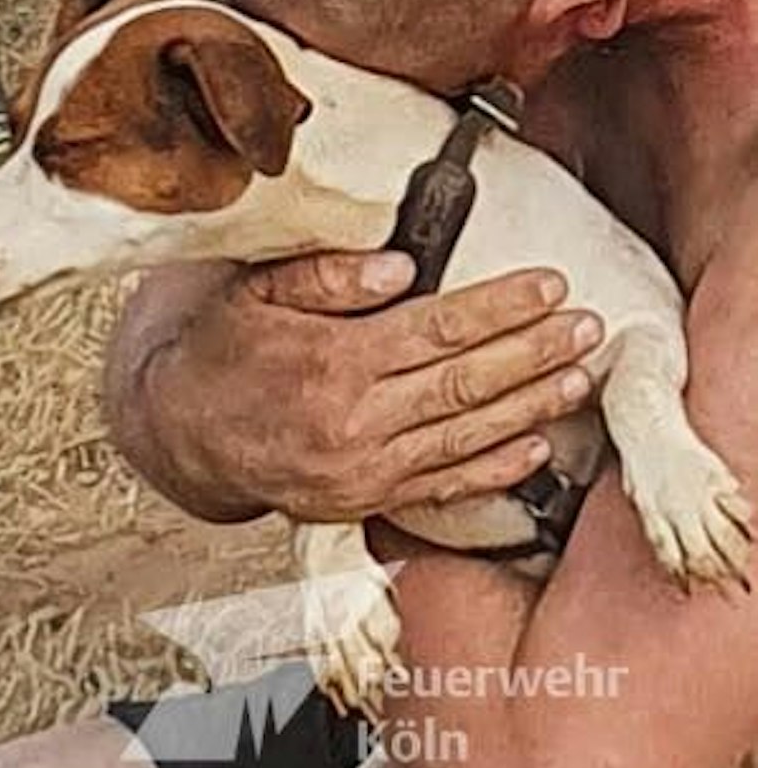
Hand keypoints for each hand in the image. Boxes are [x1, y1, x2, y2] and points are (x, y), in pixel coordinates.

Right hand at [139, 252, 603, 522]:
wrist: (181, 431)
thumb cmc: (220, 349)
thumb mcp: (254, 292)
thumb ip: (325, 277)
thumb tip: (400, 268)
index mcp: (332, 361)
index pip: (437, 328)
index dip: (500, 307)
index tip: (548, 285)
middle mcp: (355, 420)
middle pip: (466, 383)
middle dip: (535, 352)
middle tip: (585, 326)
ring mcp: (364, 467)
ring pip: (468, 435)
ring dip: (532, 405)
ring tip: (578, 377)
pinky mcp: (366, 499)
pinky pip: (446, 485)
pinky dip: (498, 468)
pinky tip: (535, 445)